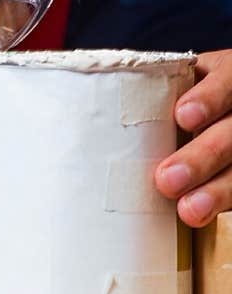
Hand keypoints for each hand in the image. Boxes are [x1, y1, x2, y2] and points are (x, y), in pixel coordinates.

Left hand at [155, 51, 231, 226]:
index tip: (182, 116)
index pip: (225, 83)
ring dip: (216, 190)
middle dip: (201, 156)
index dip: (208, 98)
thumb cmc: (170, 98)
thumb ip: (145, 95)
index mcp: (224, 78)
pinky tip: (201, 215)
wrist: (204, 112)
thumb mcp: (170, 85)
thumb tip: (77, 110)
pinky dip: (221, 202)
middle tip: (167, 179)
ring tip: (189, 210)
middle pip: (231, 132)